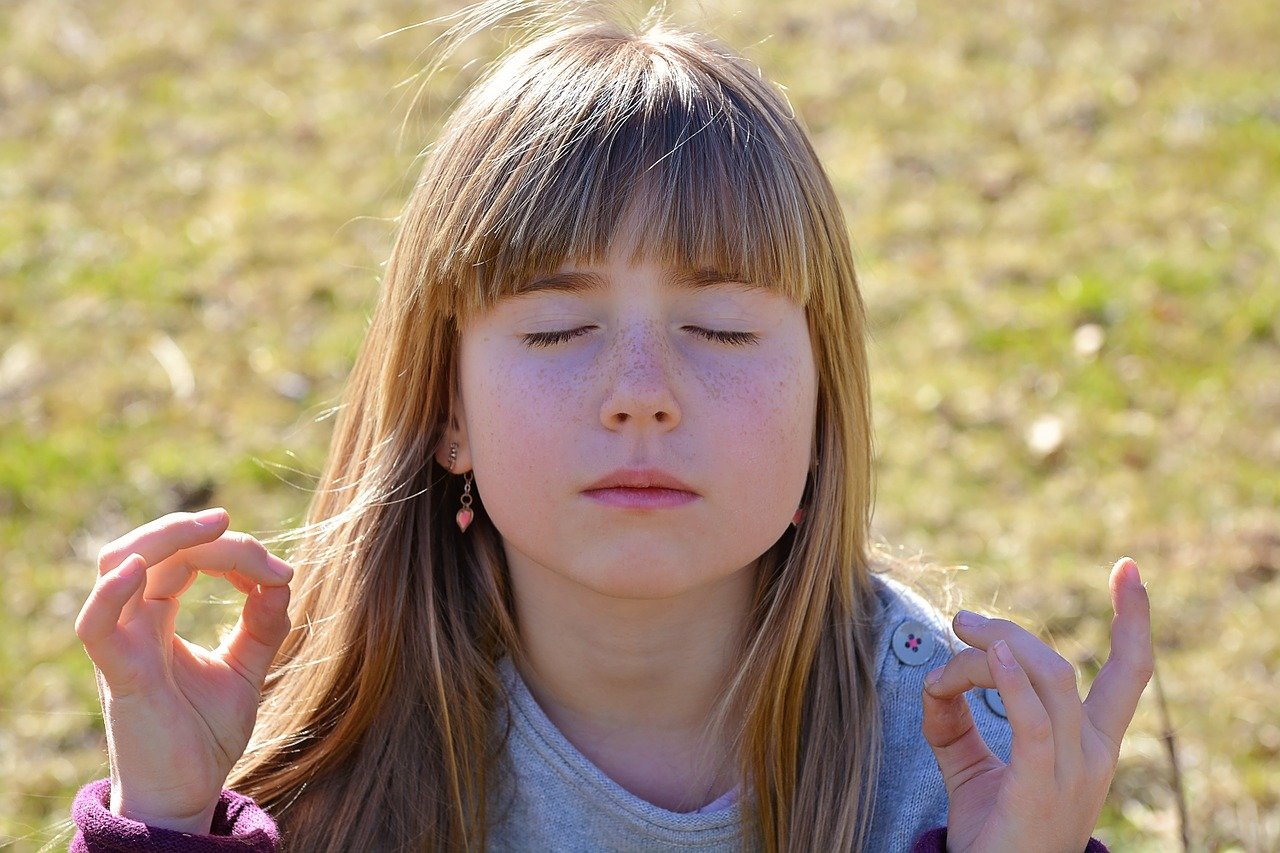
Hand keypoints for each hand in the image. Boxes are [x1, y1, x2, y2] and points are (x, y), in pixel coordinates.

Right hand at [75, 508, 293, 833]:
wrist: (187, 794)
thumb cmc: (204, 734)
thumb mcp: (246, 668)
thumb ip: (262, 623)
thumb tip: (282, 578)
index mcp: (159, 618)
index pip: (183, 558)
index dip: (231, 551)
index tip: (281, 572)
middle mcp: (135, 624)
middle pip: (148, 550)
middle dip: (192, 530)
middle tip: (231, 523)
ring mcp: (123, 646)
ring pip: (116, 565)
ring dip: (162, 538)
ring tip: (208, 528)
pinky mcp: (120, 676)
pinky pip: (97, 626)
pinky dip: (110, 593)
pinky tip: (138, 569)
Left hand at [920, 557, 1152, 851]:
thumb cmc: (990, 828)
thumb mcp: (970, 760)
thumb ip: (953, 714)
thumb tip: (932, 675)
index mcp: (1089, 743)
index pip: (1129, 673)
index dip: (1133, 619)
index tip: (1127, 569)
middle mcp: (1091, 754)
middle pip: (1062, 666)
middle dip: (1013, 631)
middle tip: (963, 620)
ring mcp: (1072, 773)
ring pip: (1046, 679)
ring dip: (996, 647)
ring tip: (960, 632)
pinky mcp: (1040, 789)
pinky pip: (1035, 723)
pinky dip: (1013, 682)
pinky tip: (990, 655)